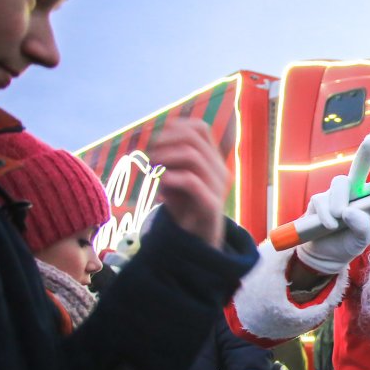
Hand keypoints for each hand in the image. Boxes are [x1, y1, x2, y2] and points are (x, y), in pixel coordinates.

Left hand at [149, 117, 228, 247]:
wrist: (198, 242)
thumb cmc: (185, 208)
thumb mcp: (175, 179)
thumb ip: (169, 161)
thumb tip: (153, 141)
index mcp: (213, 161)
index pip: (200, 129)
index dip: (177, 126)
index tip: (156, 138)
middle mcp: (219, 170)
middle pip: (194, 139)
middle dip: (166, 141)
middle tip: (150, 155)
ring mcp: (217, 187)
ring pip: (193, 156)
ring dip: (166, 157)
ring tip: (153, 168)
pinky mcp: (211, 205)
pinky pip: (192, 182)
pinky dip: (172, 178)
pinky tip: (161, 182)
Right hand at [295, 137, 369, 274]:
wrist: (325, 256)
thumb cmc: (347, 243)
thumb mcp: (361, 239)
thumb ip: (362, 227)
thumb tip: (350, 212)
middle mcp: (354, 193)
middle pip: (359, 169)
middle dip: (365, 155)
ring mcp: (335, 195)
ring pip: (340, 183)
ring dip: (340, 198)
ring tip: (340, 216)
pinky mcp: (318, 201)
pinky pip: (322, 201)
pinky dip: (327, 214)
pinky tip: (330, 226)